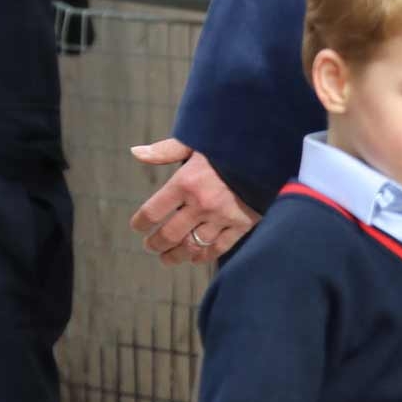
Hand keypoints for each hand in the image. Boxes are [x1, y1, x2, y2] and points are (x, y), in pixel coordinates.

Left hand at [130, 140, 258, 263]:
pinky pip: (219, 247)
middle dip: (156, 243)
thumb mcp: (193, 143)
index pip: (154, 210)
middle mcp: (200, 204)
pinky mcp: (241, 225)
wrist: (265, 152)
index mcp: (185, 183)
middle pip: (170, 234)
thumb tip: (136, 152)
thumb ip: (164, 151)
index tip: (138, 227)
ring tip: (167, 259)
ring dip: (176, 255)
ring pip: (192, 245)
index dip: (141, 222)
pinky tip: (194, 258)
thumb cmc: (226, 145)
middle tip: (150, 247)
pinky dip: (204, 255)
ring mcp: (221, 218)